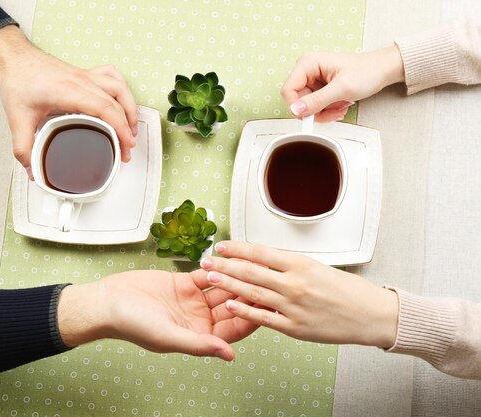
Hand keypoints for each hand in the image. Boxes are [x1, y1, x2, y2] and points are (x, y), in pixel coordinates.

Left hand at [0, 26, 137, 177]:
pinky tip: (122, 102)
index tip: (126, 144)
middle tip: (126, 150)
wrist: (13, 58)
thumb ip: (24, 148)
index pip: (105, 109)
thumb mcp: (17, 119)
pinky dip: (122, 90)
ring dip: (130, 108)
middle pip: (116, 103)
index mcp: (69, 91)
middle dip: (127, 128)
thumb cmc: (18, 80)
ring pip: (119, 88)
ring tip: (132, 128)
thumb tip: (33, 170)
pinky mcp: (85, 74)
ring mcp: (85, 75)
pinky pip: (112, 77)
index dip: (120, 128)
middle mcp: (81, 81)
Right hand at [56, 269, 257, 360]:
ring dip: (235, 278)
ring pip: (222, 288)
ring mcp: (192, 301)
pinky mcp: (183, 283)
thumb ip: (200, 345)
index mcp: (199, 337)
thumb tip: (229, 355)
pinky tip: (227, 259)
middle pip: (232, 306)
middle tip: (265, 279)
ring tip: (252, 267)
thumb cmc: (131, 324)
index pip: (234, 329)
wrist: (108, 301)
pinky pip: (206, 275)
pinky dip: (216, 267)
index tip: (267, 304)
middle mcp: (199, 320)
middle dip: (248, 293)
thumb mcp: (168, 336)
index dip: (252, 317)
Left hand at [200, 241, 398, 347]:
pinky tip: (230, 304)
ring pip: (253, 293)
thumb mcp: (319, 267)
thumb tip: (264, 260)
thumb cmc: (348, 290)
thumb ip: (290, 265)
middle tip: (206, 261)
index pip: (260, 252)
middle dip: (225, 265)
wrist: (371, 315)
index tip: (221, 245)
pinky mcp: (294, 327)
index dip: (237, 248)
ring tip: (211, 278)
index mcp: (301, 264)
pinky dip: (245, 311)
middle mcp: (295, 283)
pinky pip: (264, 318)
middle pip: (251, 271)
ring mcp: (293, 306)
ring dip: (228, 284)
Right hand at [281, 45, 404, 121]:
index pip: (288, 90)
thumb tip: (296, 110)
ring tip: (340, 106)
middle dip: (315, 110)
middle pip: (297, 101)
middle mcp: (307, 71)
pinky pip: (315, 107)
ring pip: (306, 107)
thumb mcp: (342, 88)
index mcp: (308, 63)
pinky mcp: (318, 89)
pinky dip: (327, 110)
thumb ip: (317, 100)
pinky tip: (340, 105)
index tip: (310, 116)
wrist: (381, 71)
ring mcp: (312, 80)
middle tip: (333, 110)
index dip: (297, 106)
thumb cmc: (367, 71)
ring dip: (324, 112)